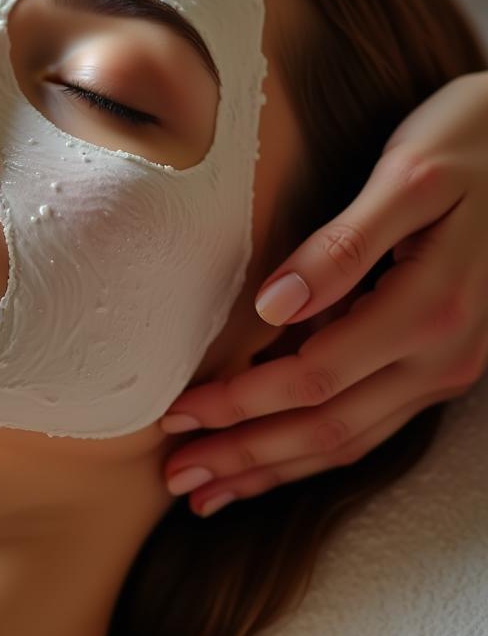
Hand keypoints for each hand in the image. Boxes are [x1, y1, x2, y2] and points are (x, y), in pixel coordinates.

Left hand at [160, 69, 487, 516]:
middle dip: (248, 458)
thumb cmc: (471, 145)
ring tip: (214, 491)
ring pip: (349, 440)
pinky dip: (315, 451)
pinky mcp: (441, 363)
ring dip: (276, 469)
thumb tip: (272, 306)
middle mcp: (441, 355)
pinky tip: (277, 459)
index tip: (178, 415)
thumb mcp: (409, 177)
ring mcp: (446, 367)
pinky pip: (371, 425)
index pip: (310, 377)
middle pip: (326, 428)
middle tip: (179, 478)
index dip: (240, 403)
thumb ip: (343, 245)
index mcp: (427, 310)